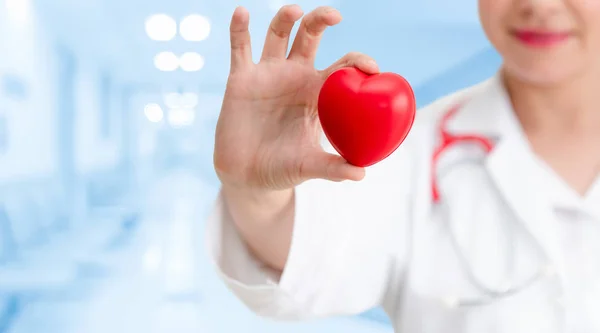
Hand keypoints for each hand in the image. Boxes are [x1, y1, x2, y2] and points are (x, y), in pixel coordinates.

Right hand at [214, 5, 379, 190]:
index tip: (371, 67)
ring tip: (296, 11)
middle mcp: (295, 77)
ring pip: (278, 34)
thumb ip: (332, 168)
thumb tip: (361, 174)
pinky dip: (239, 28)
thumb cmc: (282, 169)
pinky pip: (239, 48)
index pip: (341, 67)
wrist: (246, 176)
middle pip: (310, 36)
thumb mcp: (308, 166)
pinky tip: (242, 12)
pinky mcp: (241, 78)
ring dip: (286, 17)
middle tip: (335, 16)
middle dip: (321, 20)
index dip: (357, 61)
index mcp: (317, 94)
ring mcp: (268, 74)